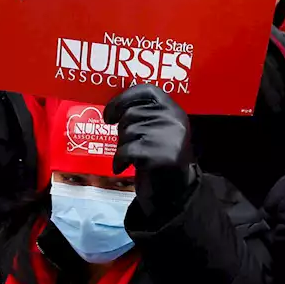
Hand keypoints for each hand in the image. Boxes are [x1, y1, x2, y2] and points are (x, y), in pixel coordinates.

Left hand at [105, 84, 196, 215]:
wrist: (175, 192)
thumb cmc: (158, 158)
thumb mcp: (157, 130)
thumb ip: (143, 115)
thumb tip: (111, 106)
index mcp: (173, 109)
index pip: (146, 90)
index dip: (123, 98)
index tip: (109, 114)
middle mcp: (174, 119)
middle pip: (132, 114)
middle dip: (121, 131)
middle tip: (126, 145)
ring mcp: (170, 137)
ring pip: (128, 132)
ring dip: (121, 147)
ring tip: (129, 157)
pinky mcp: (163, 156)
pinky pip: (128, 150)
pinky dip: (119, 160)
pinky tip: (121, 167)